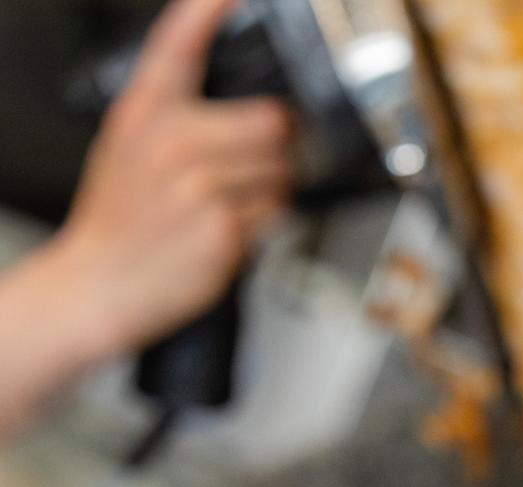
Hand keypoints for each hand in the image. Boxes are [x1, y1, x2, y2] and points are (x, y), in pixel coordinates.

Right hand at [49, 0, 294, 357]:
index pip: (179, 43)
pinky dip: (266, 226)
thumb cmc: (120, 220)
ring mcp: (200, 185)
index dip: (209, 10)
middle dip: (278, 147)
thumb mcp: (128, 144)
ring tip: (233, 204)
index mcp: (146, 111)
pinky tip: (229, 230)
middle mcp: (172, 140)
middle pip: (273, 122)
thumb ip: (175, 113)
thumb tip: (247, 106)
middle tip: (252, 165)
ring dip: (274, 190)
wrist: (101, 283)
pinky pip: (277, 216)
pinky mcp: (224, 228)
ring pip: (282, 172)